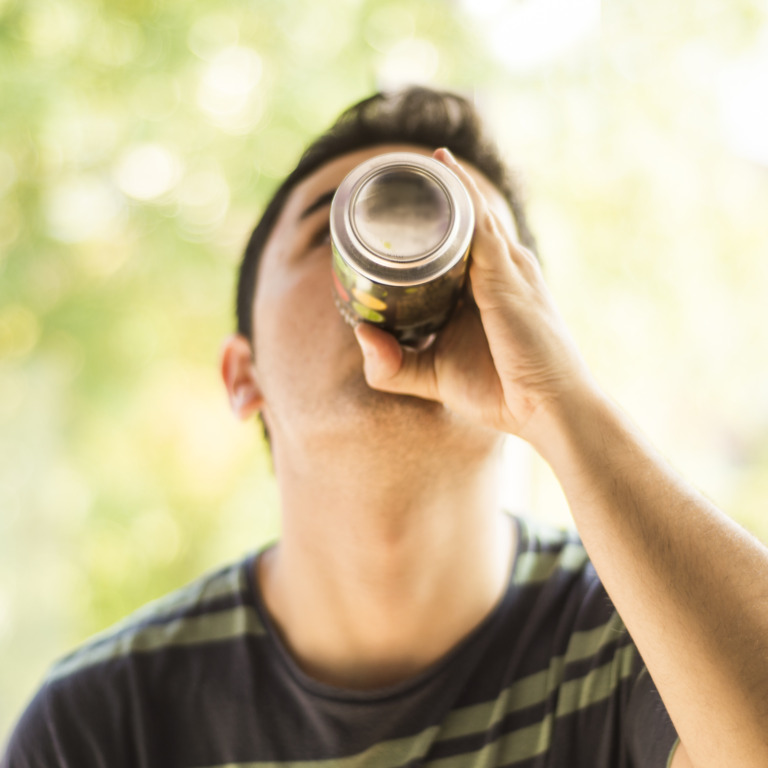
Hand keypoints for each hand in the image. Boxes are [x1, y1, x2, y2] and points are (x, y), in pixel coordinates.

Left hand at [353, 147, 594, 442]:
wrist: (550, 410)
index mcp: (485, 288)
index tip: (396, 202)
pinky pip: (478, 222)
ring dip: (446, 180)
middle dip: (436, 191)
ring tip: (414, 155)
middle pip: (464, 218)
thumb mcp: (432, 375)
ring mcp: (507, 267)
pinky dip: (459, 194)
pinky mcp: (506, 274)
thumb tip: (358, 332)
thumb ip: (392, 363)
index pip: (454, 242)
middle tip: (397, 169)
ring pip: (470, 210)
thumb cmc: (500, 392)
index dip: (429, 221)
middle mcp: (501, 269)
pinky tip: (437, 168)